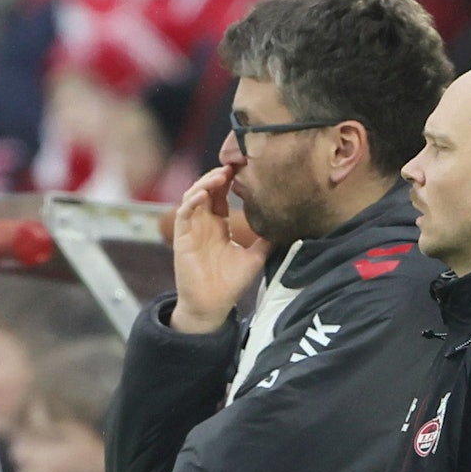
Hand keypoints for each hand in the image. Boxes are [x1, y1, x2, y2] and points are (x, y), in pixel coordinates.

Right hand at [169, 166, 271, 332]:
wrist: (213, 305)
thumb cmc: (230, 283)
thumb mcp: (255, 257)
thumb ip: (267, 240)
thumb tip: (288, 225)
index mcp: (219, 225)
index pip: (222, 195)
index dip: (230, 181)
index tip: (244, 169)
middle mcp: (204, 224)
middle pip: (207, 190)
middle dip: (218, 176)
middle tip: (234, 166)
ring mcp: (192, 229)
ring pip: (193, 196)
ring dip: (205, 183)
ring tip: (221, 175)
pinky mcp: (182, 238)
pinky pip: (184, 214)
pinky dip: (192, 201)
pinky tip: (205, 195)